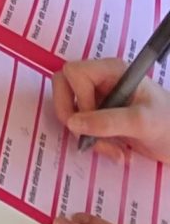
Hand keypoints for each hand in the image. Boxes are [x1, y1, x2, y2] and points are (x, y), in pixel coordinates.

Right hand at [52, 58, 169, 164]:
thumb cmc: (169, 124)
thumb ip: (108, 121)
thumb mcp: (143, 122)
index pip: (74, 73)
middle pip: (63, 86)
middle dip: (73, 118)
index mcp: (111, 71)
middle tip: (90, 139)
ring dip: (86, 135)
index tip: (95, 121)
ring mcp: (99, 97)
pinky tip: (117, 153)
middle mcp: (101, 80)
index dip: (78, 98)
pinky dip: (94, 142)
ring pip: (70, 109)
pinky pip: (82, 126)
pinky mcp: (100, 116)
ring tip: (113, 152)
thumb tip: (72, 123)